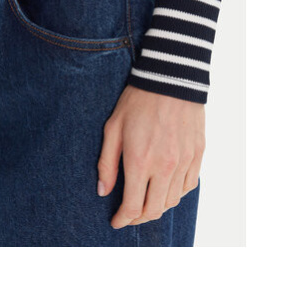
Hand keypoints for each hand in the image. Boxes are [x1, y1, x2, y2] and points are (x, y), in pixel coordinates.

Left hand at [97, 84, 204, 228]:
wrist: (169, 78)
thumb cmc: (137, 101)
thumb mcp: (113, 128)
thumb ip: (107, 163)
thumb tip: (103, 191)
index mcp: (140, 161)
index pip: (133, 206)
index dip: (123, 219)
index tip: (116, 221)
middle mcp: (165, 167)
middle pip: (154, 209)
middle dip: (138, 218)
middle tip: (129, 215)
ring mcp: (184, 161)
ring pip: (173, 200)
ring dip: (158, 207)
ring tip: (146, 201)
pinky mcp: (197, 154)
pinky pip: (189, 185)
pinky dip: (177, 193)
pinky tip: (167, 187)